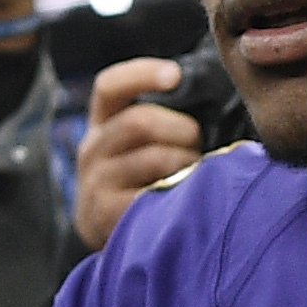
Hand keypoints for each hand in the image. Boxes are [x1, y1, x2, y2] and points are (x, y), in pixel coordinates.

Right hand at [75, 57, 205, 251]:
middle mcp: (93, 147)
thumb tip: (214, 93)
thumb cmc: (140, 177)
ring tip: (195, 174)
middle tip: (198, 146)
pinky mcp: (105, 213)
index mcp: (103, 121)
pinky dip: (177, 192)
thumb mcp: (139, 142)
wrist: (110, 232)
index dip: (142, 74)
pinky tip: (184, 197)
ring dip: (186, 163)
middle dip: (183, 130)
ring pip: (154, 158)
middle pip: (140, 122)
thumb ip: (162, 118)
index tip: (175, 75)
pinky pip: (151, 194)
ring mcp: (96, 181)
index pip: (110, 86)